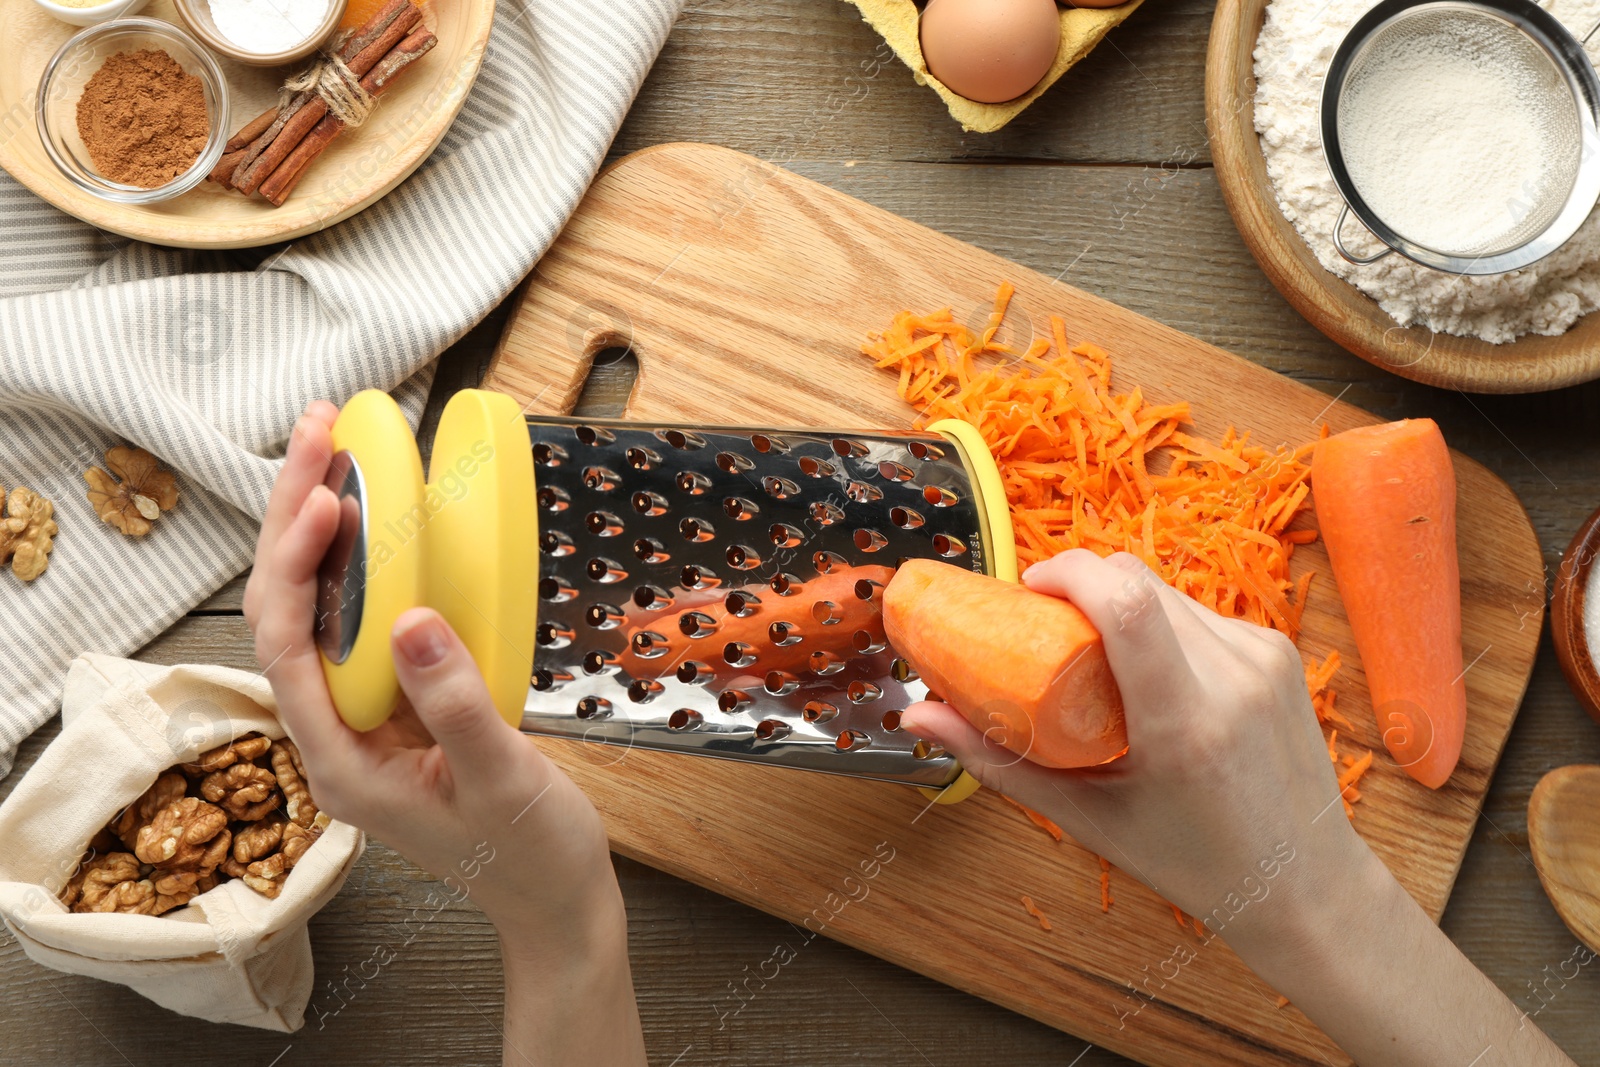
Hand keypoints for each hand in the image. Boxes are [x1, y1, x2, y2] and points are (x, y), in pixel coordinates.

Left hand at [245, 404, 645, 1066]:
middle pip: (290, 610)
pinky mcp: (402, 701)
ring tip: (339, 449)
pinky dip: (371, 559)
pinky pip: (369, 617)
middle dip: (295, 518)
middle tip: (322, 430)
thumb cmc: (529, 854)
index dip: (295, 566)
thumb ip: (456, 704)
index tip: (326, 499)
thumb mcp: (499, 781)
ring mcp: (367, 715)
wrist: (555, 897)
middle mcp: (336, 731)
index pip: (287, 646)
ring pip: (323, 607)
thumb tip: (413, 620)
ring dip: (325, 528)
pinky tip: (387, 516)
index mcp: (339, 761)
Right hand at [901, 549, 1370, 950]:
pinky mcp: (1279, 651)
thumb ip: (999, 761)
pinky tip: (1148, 670)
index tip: (1028, 589)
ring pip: (1168, 589)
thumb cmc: (1191, 860)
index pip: (1126, 602)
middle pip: (1138, 581)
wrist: (1302, 882)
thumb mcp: (1087, 817)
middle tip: (1047, 624)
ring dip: (1121, 604)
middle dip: (1082, 585)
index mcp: (1186, 722)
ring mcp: (1265, 658)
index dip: (1067, 572)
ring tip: (1095, 653)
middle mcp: (1234, 677)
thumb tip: (917, 717)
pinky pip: (1201, 611)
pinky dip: (1161, 624)